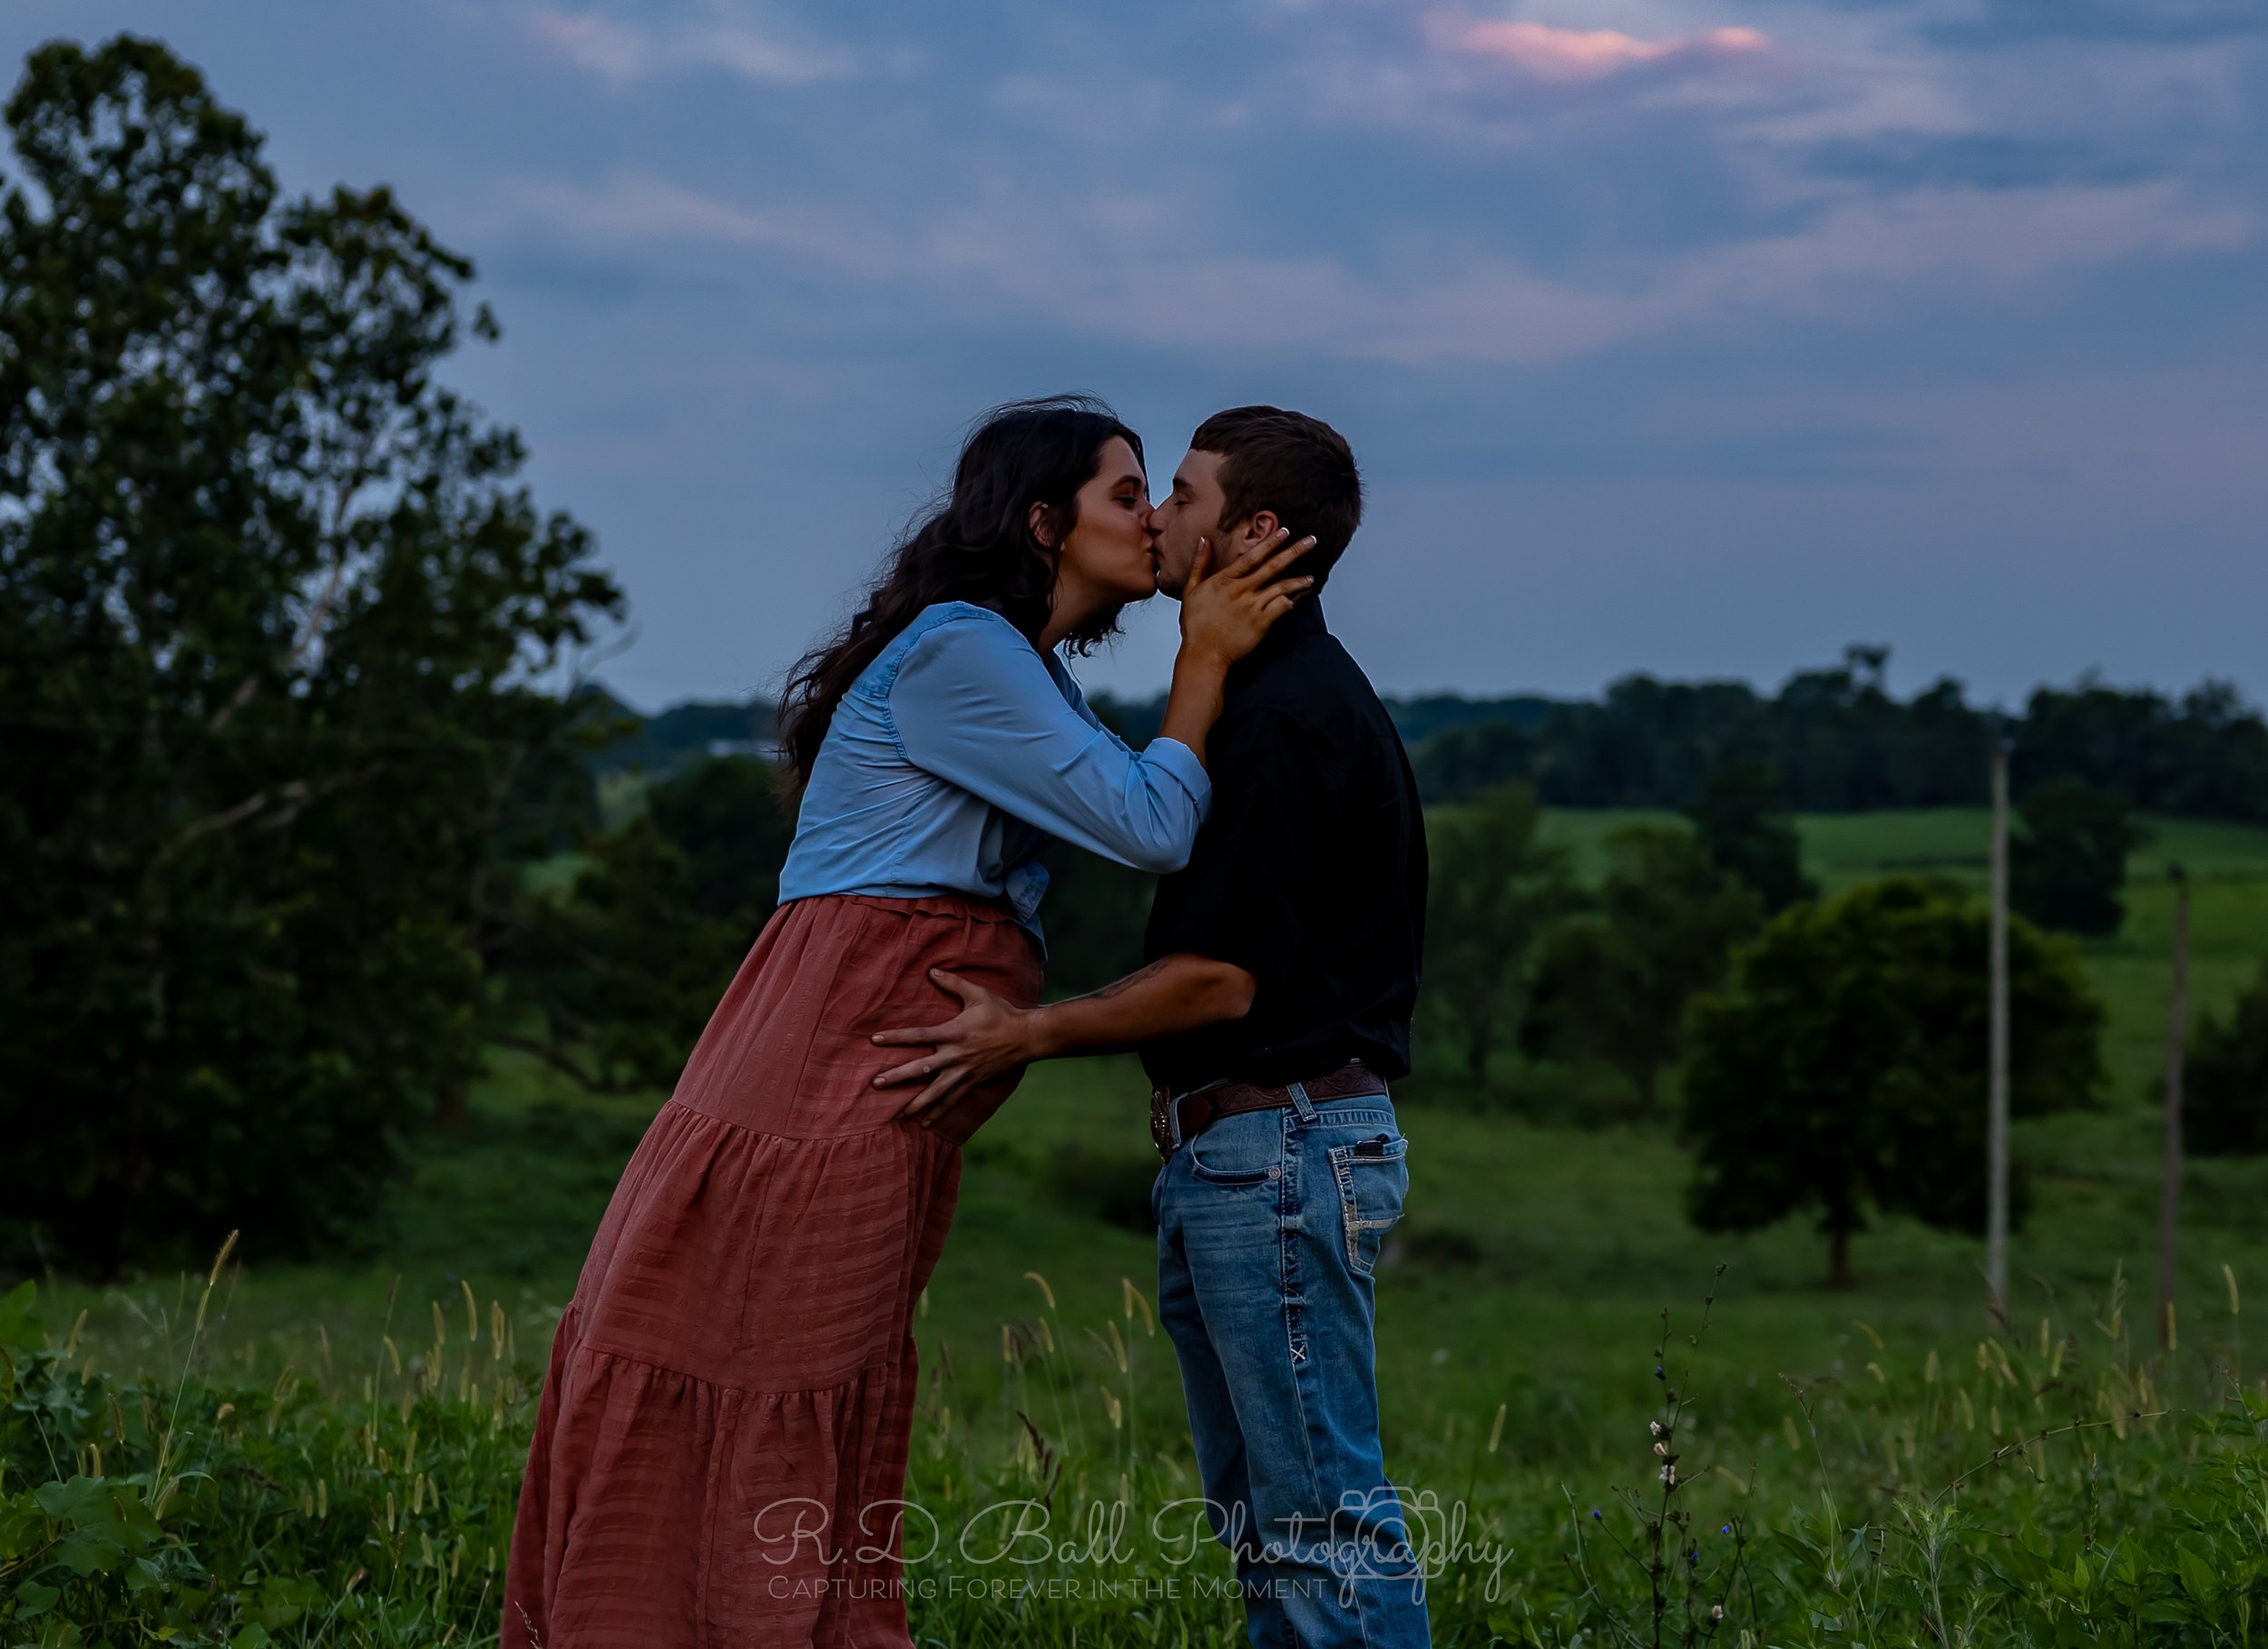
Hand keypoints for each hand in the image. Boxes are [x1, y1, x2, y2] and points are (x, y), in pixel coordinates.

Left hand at [871, 968, 1035, 1125]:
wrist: (1027, 1037)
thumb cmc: (1001, 1013)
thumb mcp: (978, 994)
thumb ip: (953, 983)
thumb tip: (931, 971)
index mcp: (953, 1032)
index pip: (918, 1035)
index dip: (895, 1038)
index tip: (874, 1040)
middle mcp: (955, 1055)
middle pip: (921, 1069)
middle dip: (897, 1077)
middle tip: (876, 1084)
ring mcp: (964, 1072)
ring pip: (935, 1091)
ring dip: (915, 1103)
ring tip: (897, 1113)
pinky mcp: (973, 1082)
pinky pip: (953, 1100)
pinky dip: (939, 1112)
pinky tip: (925, 1123)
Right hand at [1177, 528, 1315, 668]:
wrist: (1204, 654)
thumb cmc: (1196, 625)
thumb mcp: (1191, 590)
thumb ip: (1199, 564)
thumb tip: (1204, 541)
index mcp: (1225, 580)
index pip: (1252, 556)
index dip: (1270, 542)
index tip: (1284, 531)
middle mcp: (1241, 591)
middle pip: (1273, 567)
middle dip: (1294, 552)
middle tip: (1311, 541)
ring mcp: (1253, 607)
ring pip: (1282, 587)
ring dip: (1298, 581)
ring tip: (1310, 577)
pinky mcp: (1261, 623)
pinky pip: (1281, 608)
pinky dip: (1290, 603)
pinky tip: (1296, 600)